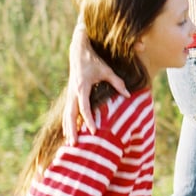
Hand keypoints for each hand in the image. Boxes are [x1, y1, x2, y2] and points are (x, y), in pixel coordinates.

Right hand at [62, 23, 127, 144]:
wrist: (78, 51)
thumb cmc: (94, 61)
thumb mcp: (106, 70)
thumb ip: (117, 83)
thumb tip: (128, 94)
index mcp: (82, 87)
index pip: (84, 108)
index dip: (89, 121)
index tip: (94, 131)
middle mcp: (73, 92)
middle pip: (71, 115)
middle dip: (73, 130)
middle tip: (75, 144)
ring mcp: (69, 94)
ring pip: (66, 115)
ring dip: (68, 129)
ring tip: (70, 143)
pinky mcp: (69, 94)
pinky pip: (67, 111)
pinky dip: (67, 122)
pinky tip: (68, 132)